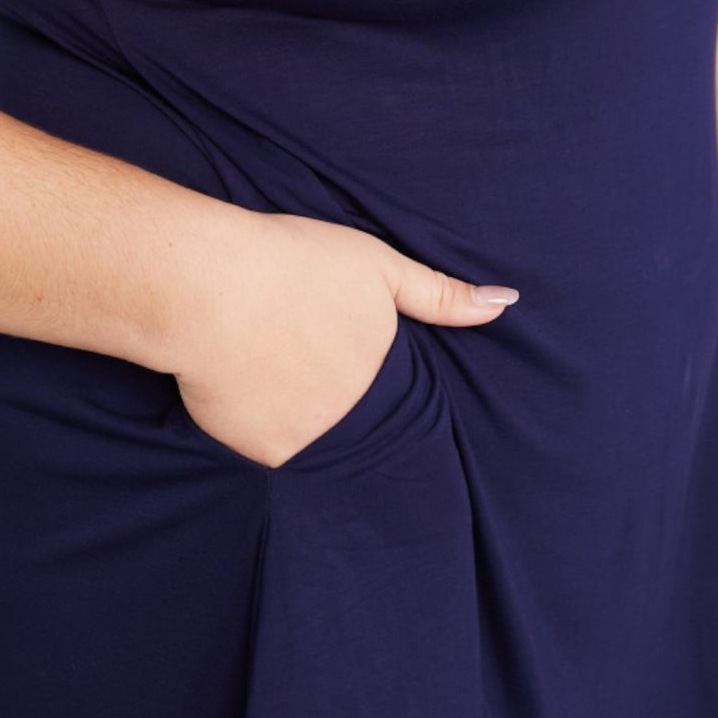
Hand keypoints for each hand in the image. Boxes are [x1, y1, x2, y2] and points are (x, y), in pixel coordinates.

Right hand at [171, 211, 518, 468]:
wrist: (209, 286)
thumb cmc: (292, 263)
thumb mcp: (376, 266)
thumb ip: (439, 294)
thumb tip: (507, 304)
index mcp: (386, 371)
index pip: (392, 390)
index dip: (359, 366)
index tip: (333, 347)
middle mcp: (358, 417)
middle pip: (352, 415)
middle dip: (327, 390)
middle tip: (291, 349)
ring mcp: (313, 441)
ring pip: (310, 433)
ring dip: (292, 407)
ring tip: (264, 360)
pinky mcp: (264, 454)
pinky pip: (265, 443)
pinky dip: (252, 417)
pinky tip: (235, 378)